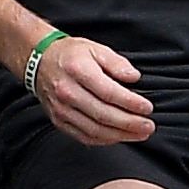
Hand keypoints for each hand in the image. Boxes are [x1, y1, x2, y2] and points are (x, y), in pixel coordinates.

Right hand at [34, 32, 154, 146]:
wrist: (39, 62)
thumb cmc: (71, 55)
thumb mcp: (96, 48)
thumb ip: (117, 63)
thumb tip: (134, 77)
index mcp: (77, 70)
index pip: (108, 92)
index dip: (131, 103)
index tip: (147, 108)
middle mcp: (67, 92)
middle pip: (103, 114)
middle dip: (130, 123)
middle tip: (149, 125)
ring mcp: (61, 109)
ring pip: (94, 130)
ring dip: (120, 135)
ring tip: (140, 134)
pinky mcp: (59, 121)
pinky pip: (84, 136)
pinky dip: (104, 140)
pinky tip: (119, 136)